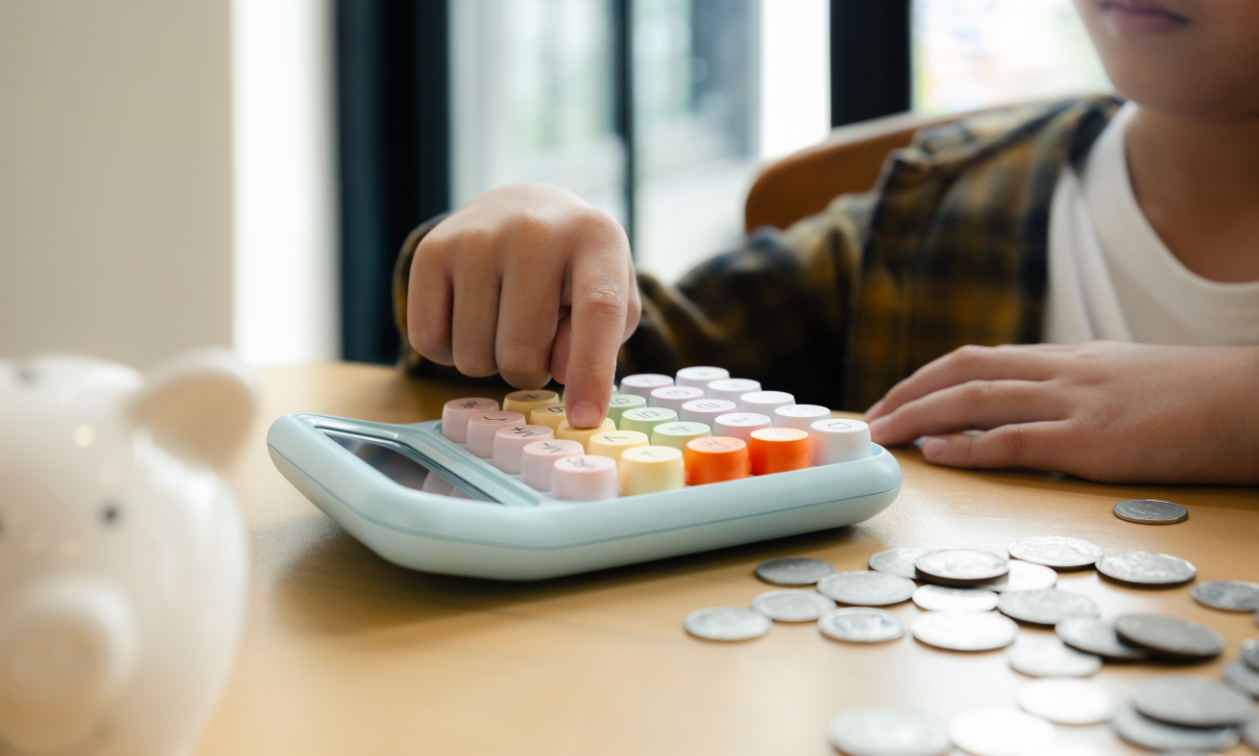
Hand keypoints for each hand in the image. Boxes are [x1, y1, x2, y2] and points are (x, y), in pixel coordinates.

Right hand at [407, 184, 640, 427]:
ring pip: (473, 356)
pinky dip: (449, 352)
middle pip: (520, 352)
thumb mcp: (613, 297)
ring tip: (504, 324)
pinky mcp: (430, 251)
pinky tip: (469, 319)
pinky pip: (429, 343)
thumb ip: (603, 341)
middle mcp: (533, 229)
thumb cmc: (574, 269)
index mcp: (595, 238)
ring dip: (489, 362)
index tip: (585, 419)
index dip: (591, 371)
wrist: (521, 209)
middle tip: (536, 344)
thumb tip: (560, 370)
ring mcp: (476, 237)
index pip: (597, 311)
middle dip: (529, 371)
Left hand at [864, 342, 1258, 483]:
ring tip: (884, 436)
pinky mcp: (1095, 441)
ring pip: (976, 400)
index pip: (980, 360)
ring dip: (920, 417)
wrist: (1257, 400)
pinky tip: (936, 455)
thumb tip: (1030, 413)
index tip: (896, 398)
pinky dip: (968, 447)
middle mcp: (1063, 372)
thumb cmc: (1199, 398)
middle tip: (871, 419)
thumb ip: (1075, 390)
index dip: (929, 378)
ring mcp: (1076, 404)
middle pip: (964, 372)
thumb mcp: (1125, 380)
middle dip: (909, 394)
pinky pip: (1015, 441)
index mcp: (1068, 359)